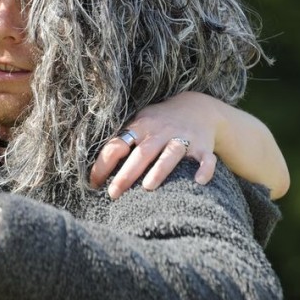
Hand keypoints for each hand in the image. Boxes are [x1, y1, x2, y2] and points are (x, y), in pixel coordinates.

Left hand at [90, 92, 219, 198]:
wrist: (198, 107)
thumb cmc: (160, 121)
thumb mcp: (140, 123)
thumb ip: (123, 141)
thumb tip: (95, 169)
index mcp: (141, 127)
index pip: (118, 145)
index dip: (104, 164)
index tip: (94, 183)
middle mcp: (161, 132)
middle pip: (142, 153)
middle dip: (127, 173)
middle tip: (113, 193)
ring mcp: (184, 137)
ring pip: (171, 154)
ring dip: (160, 170)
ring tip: (148, 187)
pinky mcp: (203, 147)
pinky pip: (206, 159)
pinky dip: (204, 170)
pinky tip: (199, 182)